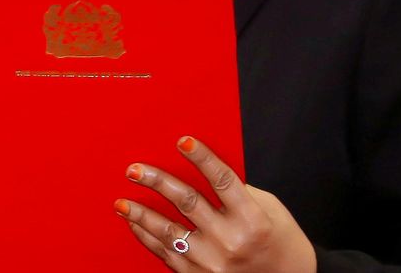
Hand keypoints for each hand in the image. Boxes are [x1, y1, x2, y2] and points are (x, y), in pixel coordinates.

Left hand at [114, 137, 315, 272]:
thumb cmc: (279, 239)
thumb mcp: (268, 209)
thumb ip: (237, 191)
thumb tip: (199, 169)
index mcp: (253, 219)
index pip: (223, 180)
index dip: (202, 158)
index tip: (183, 140)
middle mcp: (231, 241)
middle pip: (188, 202)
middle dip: (158, 182)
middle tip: (136, 169)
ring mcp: (212, 263)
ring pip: (168, 231)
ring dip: (141, 214)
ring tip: (121, 201)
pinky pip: (166, 253)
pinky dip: (147, 237)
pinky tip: (135, 223)